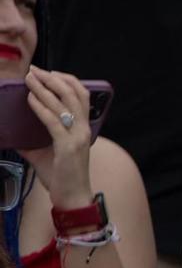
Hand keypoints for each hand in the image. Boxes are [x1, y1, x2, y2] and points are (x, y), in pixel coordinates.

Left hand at [18, 67, 95, 207]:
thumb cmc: (62, 177)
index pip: (81, 95)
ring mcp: (77, 137)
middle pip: (74, 93)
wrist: (72, 197)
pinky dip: (41, 108)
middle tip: (35, 70)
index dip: (66, 80)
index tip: (47, 73)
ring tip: (30, 79)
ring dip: (44, 88)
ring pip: (64, 103)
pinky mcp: (67, 146)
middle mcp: (83, 129)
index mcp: (82, 128)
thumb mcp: (45, 154)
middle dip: (53, 78)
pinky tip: (30, 100)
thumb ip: (32, 142)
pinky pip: (53, 121)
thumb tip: (12, 135)